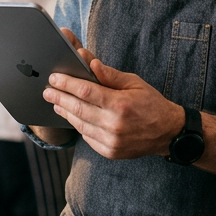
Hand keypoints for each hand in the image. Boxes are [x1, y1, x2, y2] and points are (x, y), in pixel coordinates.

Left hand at [43, 29, 183, 159]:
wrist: (168, 133)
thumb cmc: (151, 104)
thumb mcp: (134, 83)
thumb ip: (110, 75)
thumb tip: (90, 63)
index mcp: (120, 104)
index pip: (85, 91)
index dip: (66, 84)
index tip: (54, 78)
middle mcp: (114, 124)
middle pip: (77, 108)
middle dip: (59, 98)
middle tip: (47, 91)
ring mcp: (111, 141)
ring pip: (80, 124)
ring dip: (65, 112)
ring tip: (56, 103)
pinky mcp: (109, 151)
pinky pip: (87, 137)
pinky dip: (78, 125)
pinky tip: (73, 116)